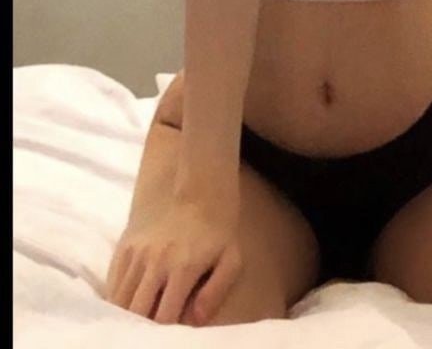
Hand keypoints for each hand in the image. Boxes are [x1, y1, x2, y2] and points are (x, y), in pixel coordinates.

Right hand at [104, 194, 242, 325]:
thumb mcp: (230, 257)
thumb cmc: (216, 227)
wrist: (194, 186)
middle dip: (141, 328)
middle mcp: (155, 262)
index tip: (167, 336)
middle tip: (147, 333)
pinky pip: (112, 283)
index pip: (163, 317)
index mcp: (183, 267)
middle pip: (136, 312)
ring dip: (126, 316)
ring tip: (135, 325)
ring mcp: (136, 253)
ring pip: (120, 299)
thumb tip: (196, 321)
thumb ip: (216, 291)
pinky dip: (115, 300)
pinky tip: (125, 308)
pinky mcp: (124, 245)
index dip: (163, 334)